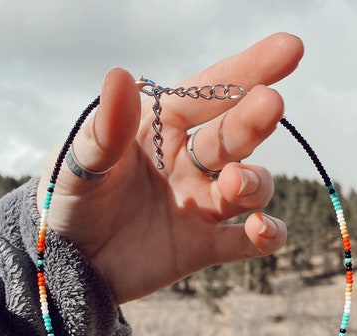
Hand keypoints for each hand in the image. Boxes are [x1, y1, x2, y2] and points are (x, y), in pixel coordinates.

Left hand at [37, 33, 303, 303]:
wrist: (68, 266)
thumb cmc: (70, 204)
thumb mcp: (78, 164)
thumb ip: (104, 129)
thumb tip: (120, 73)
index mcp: (159, 129)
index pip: (207, 93)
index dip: (246, 70)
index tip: (289, 49)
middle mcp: (187, 163)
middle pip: (233, 135)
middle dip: (254, 119)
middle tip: (270, 106)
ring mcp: (200, 205)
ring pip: (248, 185)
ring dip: (253, 181)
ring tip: (234, 183)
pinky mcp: (204, 246)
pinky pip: (246, 241)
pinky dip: (265, 236)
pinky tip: (261, 229)